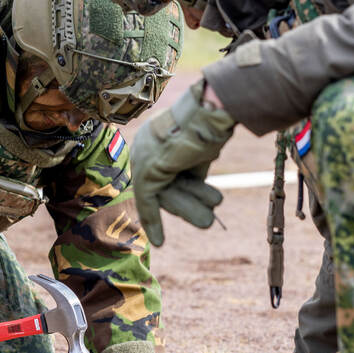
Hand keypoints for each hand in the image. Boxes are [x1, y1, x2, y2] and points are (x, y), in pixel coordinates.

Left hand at [129, 79, 234, 245]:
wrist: (210, 111)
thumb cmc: (212, 122)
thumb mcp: (201, 146)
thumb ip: (193, 163)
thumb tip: (196, 182)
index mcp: (156, 132)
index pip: (163, 168)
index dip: (178, 189)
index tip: (189, 203)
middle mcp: (144, 144)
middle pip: (162, 182)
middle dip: (185, 202)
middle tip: (207, 219)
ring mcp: (142, 157)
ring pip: (163, 194)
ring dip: (186, 210)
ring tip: (208, 222)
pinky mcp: (146, 172)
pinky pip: (148, 203)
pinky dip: (153, 222)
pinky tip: (160, 242)